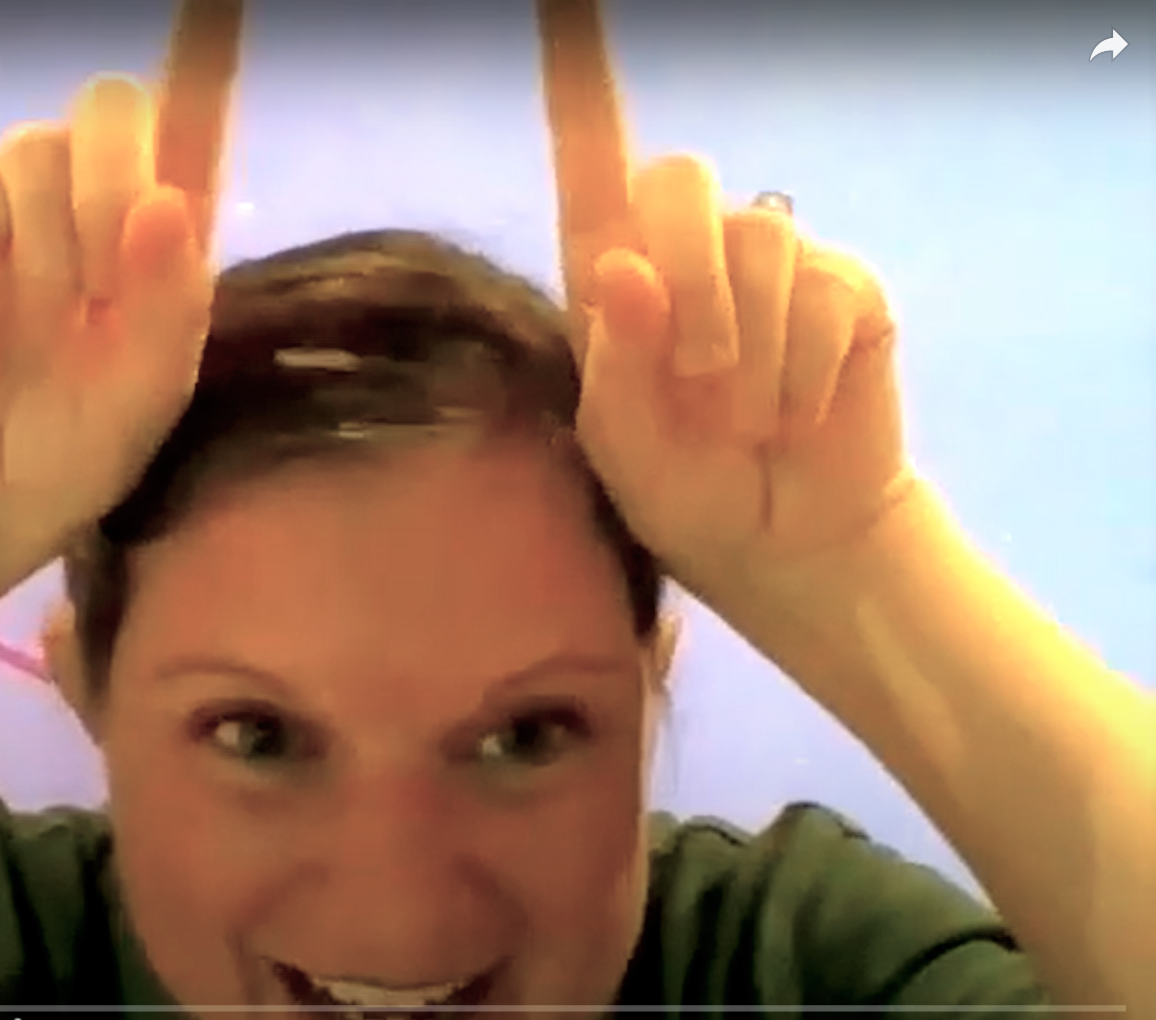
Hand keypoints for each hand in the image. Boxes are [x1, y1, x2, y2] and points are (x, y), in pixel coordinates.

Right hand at [0, 0, 242, 565]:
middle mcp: (91, 201)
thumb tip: (163, 202)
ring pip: (34, 145)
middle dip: (110, 182)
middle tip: (95, 282)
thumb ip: (170, 305)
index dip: (206, 55)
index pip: (191, 127)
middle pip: (107, 112)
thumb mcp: (149, 399)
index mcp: (159, 234)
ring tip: (40, 314)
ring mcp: (13, 209)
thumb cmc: (76, 449)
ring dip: (45, 230)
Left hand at [539, 0, 918, 599]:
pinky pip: (824, 295)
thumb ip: (613, 362)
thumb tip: (622, 266)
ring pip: (758, 242)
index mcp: (614, 277)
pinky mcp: (846, 288)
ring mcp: (776, 263)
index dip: (578, 71)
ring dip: (750, 353)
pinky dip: (805, 374)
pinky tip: (798, 412)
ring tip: (748, 416)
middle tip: (699, 384)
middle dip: (688, 287)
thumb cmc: (685, 494)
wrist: (783, 543)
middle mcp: (691, 250)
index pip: (589, 157)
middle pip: (679, 179)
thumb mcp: (622, 447)